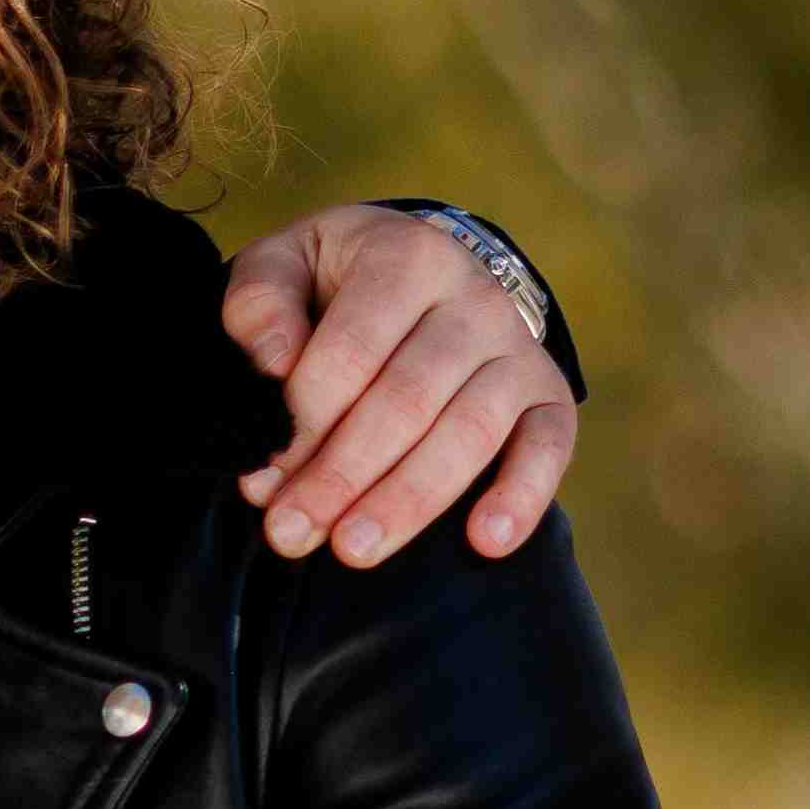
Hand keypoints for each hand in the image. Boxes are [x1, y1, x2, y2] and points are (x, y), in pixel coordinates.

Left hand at [215, 203, 577, 565]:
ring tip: (353, 550)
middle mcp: (473, 298)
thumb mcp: (282, 268)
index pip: (351, 353)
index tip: (260, 480)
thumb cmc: (333, 281)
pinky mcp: (547, 392)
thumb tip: (274, 364)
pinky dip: (524, 495)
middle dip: (342, 476)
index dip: (303, 424)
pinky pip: (550, 445)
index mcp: (405, 258)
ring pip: (470, 431)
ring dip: (410, 500)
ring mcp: (516, 346)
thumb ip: (260, 305)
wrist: (417, 268)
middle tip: (290, 533)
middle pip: (406, 401)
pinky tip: (486, 542)